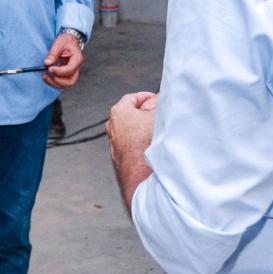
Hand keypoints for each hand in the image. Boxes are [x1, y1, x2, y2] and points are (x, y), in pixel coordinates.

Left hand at [42, 33, 83, 88]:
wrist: (70, 40)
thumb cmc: (66, 41)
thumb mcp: (59, 43)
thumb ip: (53, 53)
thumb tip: (46, 63)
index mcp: (77, 59)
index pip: (70, 69)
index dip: (59, 71)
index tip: (49, 68)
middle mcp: (76, 68)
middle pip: (70, 81)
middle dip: (57, 81)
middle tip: (46, 75)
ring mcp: (72, 72)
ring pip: (66, 84)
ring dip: (54, 83)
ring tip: (44, 76)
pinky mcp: (67, 74)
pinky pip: (62, 82)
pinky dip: (53, 82)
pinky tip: (46, 76)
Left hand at [106, 92, 157, 209]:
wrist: (141, 177)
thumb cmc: (148, 145)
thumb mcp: (158, 117)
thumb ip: (158, 103)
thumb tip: (160, 98)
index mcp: (119, 112)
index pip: (133, 98)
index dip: (146, 96)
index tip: (155, 98)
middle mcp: (112, 126)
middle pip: (130, 113)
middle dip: (144, 112)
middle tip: (158, 114)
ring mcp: (113, 142)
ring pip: (130, 129)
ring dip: (142, 128)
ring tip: (157, 131)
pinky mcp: (118, 156)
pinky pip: (130, 144)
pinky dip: (139, 142)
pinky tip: (151, 146)